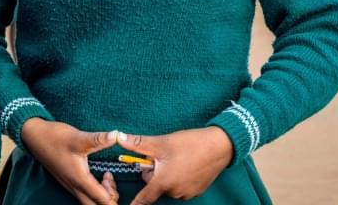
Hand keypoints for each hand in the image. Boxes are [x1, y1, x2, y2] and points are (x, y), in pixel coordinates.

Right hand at [20, 118, 119, 204]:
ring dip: (101, 196)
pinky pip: (84, 196)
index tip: (110, 175)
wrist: (34, 136)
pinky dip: (95, 192)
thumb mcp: (78, 137)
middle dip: (109, 200)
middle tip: (111, 182)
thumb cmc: (55, 137)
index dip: (113, 194)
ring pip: (90, 202)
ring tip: (105, 177)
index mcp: (79, 180)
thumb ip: (98, 139)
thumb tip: (117, 135)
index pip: (102, 200)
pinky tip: (98, 177)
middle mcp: (75, 187)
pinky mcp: (69, 182)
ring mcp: (70, 186)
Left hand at [117, 126, 232, 203]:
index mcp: (163, 183)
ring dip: (167, 174)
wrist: (219, 147)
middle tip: (163, 156)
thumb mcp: (161, 142)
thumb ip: (137, 143)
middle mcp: (174, 192)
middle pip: (154, 185)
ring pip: (167, 185)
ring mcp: (187, 194)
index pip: (144, 199)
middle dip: (154, 172)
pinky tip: (187, 164)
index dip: (135, 204)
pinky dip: (179, 177)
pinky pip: (180, 186)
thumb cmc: (189, 144)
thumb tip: (118, 138)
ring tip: (177, 158)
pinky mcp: (196, 192)